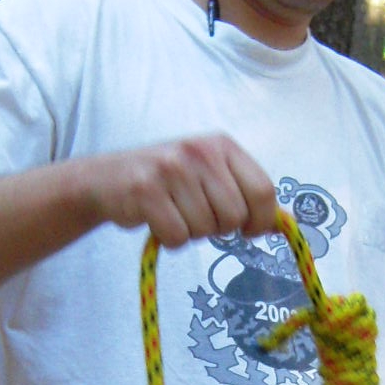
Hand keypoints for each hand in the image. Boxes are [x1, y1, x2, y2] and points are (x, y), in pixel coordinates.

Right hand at [87, 134, 276, 248]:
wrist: (106, 179)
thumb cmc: (167, 181)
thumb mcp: (209, 174)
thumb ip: (243, 192)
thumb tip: (278, 225)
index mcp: (222, 145)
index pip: (263, 190)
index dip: (261, 220)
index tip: (248, 230)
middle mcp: (199, 151)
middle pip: (235, 215)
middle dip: (219, 227)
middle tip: (197, 216)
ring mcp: (171, 169)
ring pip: (206, 229)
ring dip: (191, 233)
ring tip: (173, 213)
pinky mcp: (145, 191)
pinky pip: (177, 237)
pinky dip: (169, 239)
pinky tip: (156, 220)